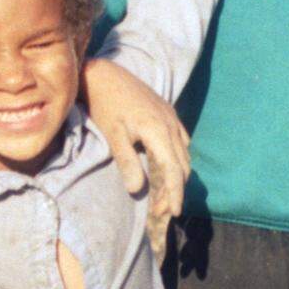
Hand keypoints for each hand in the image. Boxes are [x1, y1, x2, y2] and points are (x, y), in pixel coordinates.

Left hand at [81, 59, 189, 247]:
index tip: (173, 214)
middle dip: (175, 190)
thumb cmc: (105, 104)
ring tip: (164, 194)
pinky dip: (177, 158)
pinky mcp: (167, 113)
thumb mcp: (113, 135)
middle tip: (162, 210)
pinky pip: (181, 141)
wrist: (104, 74)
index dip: (175, 194)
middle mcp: (170, 124)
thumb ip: (127, 162)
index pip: (174, 170)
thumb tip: (138, 190)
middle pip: (182, 165)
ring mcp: (171, 117)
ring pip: (184, 154)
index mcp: (158, 131)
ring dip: (177, 175)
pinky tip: (167, 166)